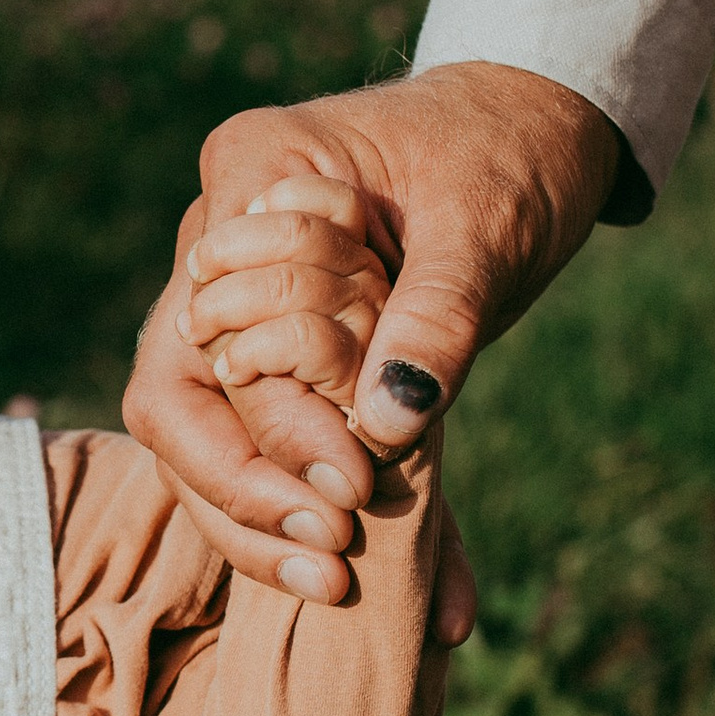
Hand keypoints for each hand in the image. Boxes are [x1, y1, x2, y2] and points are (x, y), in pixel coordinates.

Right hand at [121, 61, 619, 610]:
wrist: (536, 127)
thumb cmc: (509, 151)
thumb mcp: (488, 226)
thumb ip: (438, 313)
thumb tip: (391, 420)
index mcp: (250, 174)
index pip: (200, 332)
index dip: (253, 433)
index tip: (347, 491)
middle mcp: (221, 241)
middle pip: (178, 396)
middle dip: (241, 495)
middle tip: (331, 562)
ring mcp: (242, 298)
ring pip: (210, 432)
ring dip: (265, 518)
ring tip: (340, 586)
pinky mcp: (284, 348)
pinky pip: (278, 437)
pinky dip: (324, 504)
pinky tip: (402, 588)